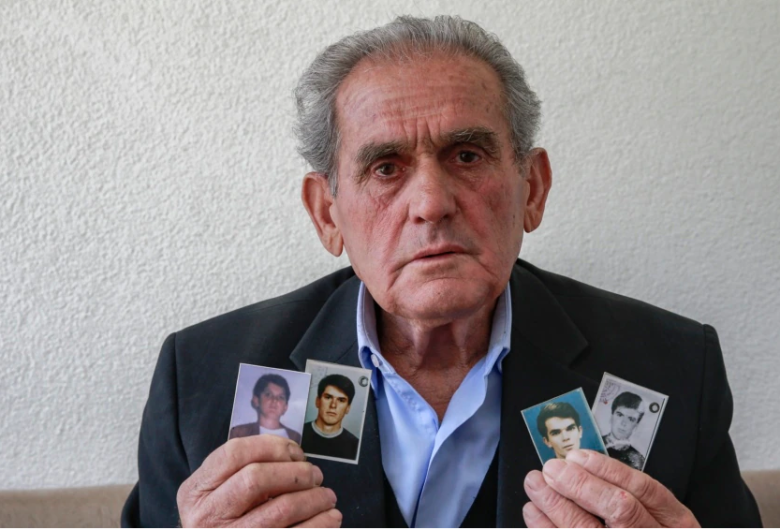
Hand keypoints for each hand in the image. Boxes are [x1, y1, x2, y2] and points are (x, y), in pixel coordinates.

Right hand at [177, 435, 340, 526]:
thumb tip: (293, 456)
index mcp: (196, 492)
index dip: (272, 446)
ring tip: (327, 496)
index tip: (295, 452)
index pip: (234, 453)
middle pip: (256, 478)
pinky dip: (320, 524)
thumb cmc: (221, 523)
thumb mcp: (215, 495)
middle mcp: (207, 517)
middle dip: (295, 472)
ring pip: (281, 510)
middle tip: (315, 475)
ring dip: (314, 498)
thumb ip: (241, 471)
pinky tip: (330, 517)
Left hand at [523, 450, 698, 527]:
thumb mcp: (655, 520)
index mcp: (676, 526)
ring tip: (536, 486)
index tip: (577, 457)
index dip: (607, 470)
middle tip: (552, 469)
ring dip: (556, 504)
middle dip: (580, 484)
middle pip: (620, 508)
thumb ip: (629, 497)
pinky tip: (534, 515)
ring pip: (588, 529)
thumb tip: (581, 468)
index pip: (645, 491)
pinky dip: (546, 528)